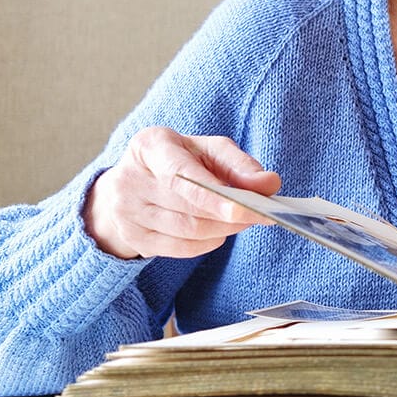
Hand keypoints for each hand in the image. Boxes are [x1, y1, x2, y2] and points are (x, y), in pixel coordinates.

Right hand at [83, 126, 281, 259]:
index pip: (181, 176)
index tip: (244, 209)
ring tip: (243, 220)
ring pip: (188, 231)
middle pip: (189, 209)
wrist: (133, 182)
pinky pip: (180, 249)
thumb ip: (240, 165)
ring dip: (224, 229)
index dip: (213, 196)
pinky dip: (208, 243)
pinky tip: (219, 232)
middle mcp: (130, 179)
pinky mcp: (133, 238)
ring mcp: (127, 212)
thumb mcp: (207, 151)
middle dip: (230, 215)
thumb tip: (270, 184)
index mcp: (149, 146)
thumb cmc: (179, 160)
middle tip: (261, 214)